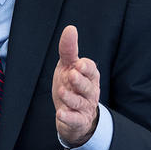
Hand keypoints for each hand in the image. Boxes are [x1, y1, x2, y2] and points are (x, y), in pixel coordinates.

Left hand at [52, 25, 99, 147]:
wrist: (73, 115)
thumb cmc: (71, 86)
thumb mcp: (68, 66)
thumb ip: (69, 49)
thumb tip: (71, 28)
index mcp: (89, 76)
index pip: (90, 70)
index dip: (85, 68)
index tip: (78, 65)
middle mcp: (89, 91)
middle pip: (87, 86)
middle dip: (80, 81)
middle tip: (72, 75)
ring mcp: (84, 107)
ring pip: (81, 103)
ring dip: (71, 98)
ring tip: (62, 92)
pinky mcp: (78, 121)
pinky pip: (75, 120)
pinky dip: (68, 117)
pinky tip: (60, 113)